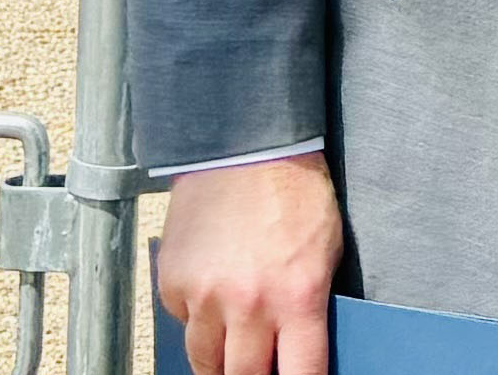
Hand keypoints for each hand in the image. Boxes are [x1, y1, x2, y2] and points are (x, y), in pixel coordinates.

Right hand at [154, 155, 341, 374]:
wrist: (244, 146)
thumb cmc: (295, 193)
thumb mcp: (324, 251)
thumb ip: (309, 305)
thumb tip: (298, 349)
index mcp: (297, 296)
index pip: (301, 373)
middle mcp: (248, 303)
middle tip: (257, 366)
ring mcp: (205, 296)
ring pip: (205, 361)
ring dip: (219, 361)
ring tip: (232, 351)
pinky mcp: (173, 283)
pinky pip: (183, 322)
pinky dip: (196, 319)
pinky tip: (212, 295)